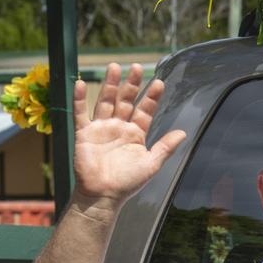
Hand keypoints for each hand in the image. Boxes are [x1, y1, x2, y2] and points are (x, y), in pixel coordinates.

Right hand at [72, 63, 186, 206]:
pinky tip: (79, 84)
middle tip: (137, 67)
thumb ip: (165, 147)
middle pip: (125, 100)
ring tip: (114, 66)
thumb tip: (184, 133)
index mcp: (135, 134)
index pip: (144, 110)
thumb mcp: (151, 164)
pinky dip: (79, 100)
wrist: (102, 196)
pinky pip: (80, 114)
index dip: (151, 97)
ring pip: (105, 101)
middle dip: (131, 84)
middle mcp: (118, 127)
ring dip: (110, 85)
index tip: (159, 83)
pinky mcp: (84, 134)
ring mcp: (101, 129)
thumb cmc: (127, 183)